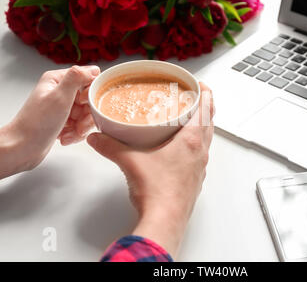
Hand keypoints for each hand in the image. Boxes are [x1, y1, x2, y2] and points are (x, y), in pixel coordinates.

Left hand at [0, 65, 99, 184]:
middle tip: (79, 125)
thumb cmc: (35, 124)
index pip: (87, 79)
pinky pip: (79, 125)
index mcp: (58, 80)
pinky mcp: (62, 121)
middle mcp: (60, 91)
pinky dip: (75, 134)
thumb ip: (77, 78)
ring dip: (81, 127)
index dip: (91, 94)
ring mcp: (61, 107)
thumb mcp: (59, 97)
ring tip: (69, 134)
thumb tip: (93, 68)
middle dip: (86, 116)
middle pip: (88, 100)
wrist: (21, 148)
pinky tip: (65, 138)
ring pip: (85, 115)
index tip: (86, 104)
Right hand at [87, 82, 214, 256]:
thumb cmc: (157, 192)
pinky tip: (181, 151)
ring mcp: (199, 168)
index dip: (205, 94)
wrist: (165, 221)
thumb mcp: (130, 162)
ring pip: (206, 140)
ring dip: (202, 128)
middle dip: (205, 108)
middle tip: (196, 99)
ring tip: (189, 122)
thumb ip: (111, 146)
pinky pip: (199, 157)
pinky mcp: (195, 181)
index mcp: (189, 142)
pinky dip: (195, 146)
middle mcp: (199, 153)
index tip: (201, 85)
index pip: (205, 110)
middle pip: (209, 123)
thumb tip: (97, 138)